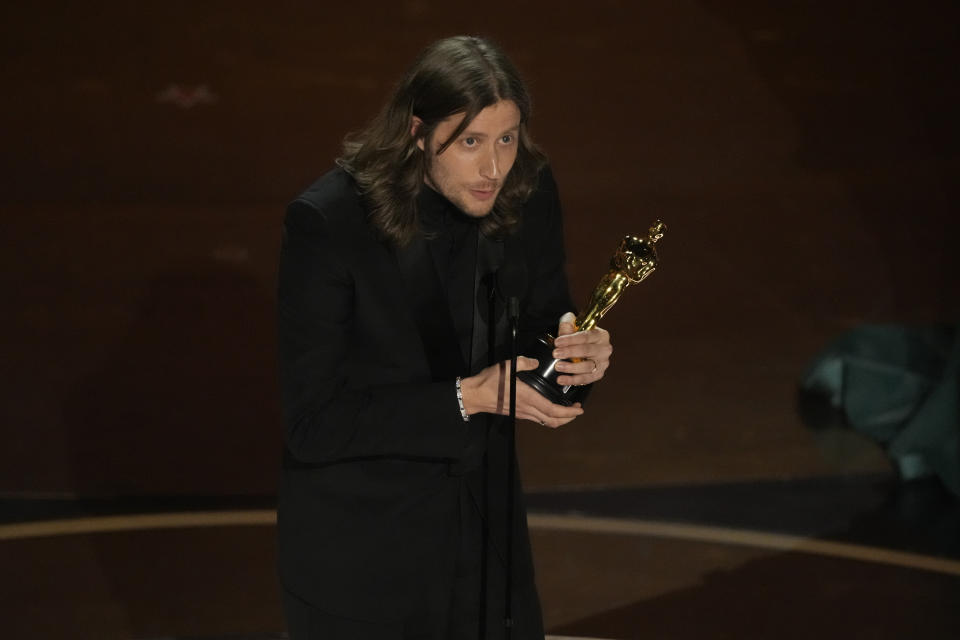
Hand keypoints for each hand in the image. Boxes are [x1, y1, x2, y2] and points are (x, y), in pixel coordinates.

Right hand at [460, 356, 583, 428]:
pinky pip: (539, 419)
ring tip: (567, 410)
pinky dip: (549, 417)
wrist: (475, 395)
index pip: (552, 410)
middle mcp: (527, 409)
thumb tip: (535, 362)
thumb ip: (523, 363)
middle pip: (552, 421)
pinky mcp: (518, 413)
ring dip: (559, 419)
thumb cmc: (489, 381)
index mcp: (527, 398)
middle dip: (568, 418)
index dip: (567, 412)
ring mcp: (523, 413)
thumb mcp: (506, 366)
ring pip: (546, 422)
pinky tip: (551, 408)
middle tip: (577, 410)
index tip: (578, 409)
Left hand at [551, 311, 611, 386]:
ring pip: (588, 367)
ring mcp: (602, 363)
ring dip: (571, 367)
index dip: (571, 339)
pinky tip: (562, 379)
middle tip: (556, 353)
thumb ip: (568, 325)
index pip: (586, 336)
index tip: (558, 342)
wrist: (581, 348)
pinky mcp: (598, 374)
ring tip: (558, 366)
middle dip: (570, 352)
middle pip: (587, 351)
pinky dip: (573, 380)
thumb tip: (565, 327)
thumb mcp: (573, 327)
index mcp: (601, 335)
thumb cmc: (578, 337)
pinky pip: (586, 379)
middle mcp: (604, 349)